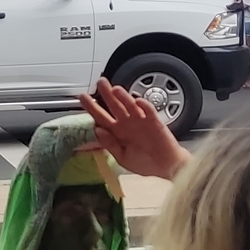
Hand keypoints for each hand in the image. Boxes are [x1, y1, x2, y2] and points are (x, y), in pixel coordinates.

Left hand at [75, 79, 191, 180]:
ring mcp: (141, 121)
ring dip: (123, 97)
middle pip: (114, 105)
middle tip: (100, 83)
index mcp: (117, 132)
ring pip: (130, 105)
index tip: (83, 98)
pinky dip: (144, 106)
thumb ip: (109, 144)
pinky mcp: (154, 122)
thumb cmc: (144, 163)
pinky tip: (138, 101)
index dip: (92, 107)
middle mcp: (127, 123)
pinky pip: (149, 111)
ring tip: (115, 90)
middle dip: (106, 94)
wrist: (165, 167)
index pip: (101, 117)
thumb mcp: (122, 157)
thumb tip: (98, 131)